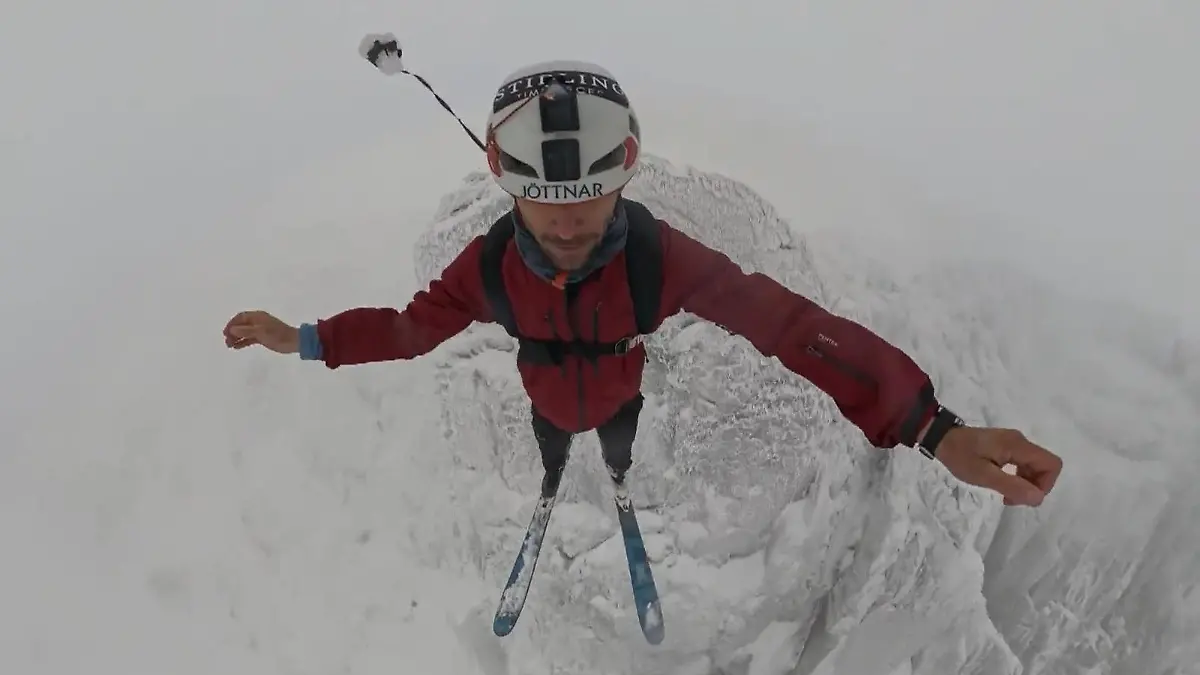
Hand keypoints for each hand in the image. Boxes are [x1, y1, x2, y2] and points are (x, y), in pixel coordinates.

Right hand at [223, 310, 299, 353]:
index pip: (241, 317)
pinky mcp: (263, 337)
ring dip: (237, 337)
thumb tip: (232, 329)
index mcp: (258, 316)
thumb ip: (245, 331)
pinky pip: (250, 338)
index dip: (232, 324)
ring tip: (229, 346)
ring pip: (245, 332)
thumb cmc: (277, 335)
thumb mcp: (260, 332)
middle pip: (241, 324)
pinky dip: (243, 342)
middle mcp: (258, 321)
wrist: (294, 342)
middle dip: (233, 332)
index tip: (225, 333)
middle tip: (227, 342)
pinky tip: (237, 347)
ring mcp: (261, 329)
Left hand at [935, 427, 1062, 506]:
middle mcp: (1020, 442)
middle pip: (1044, 467)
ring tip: (1004, 495)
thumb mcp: (984, 475)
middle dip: (1033, 487)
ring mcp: (1013, 443)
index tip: (1023, 496)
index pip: (1052, 464)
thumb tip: (1038, 498)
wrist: (941, 438)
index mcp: (1018, 446)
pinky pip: (1022, 464)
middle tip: (1010, 499)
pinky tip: (1001, 485)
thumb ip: (1012, 486)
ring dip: (1024, 484)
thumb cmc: (960, 456)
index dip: (1045, 484)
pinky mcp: (1005, 447)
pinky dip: (1016, 478)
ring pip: (1034, 467)